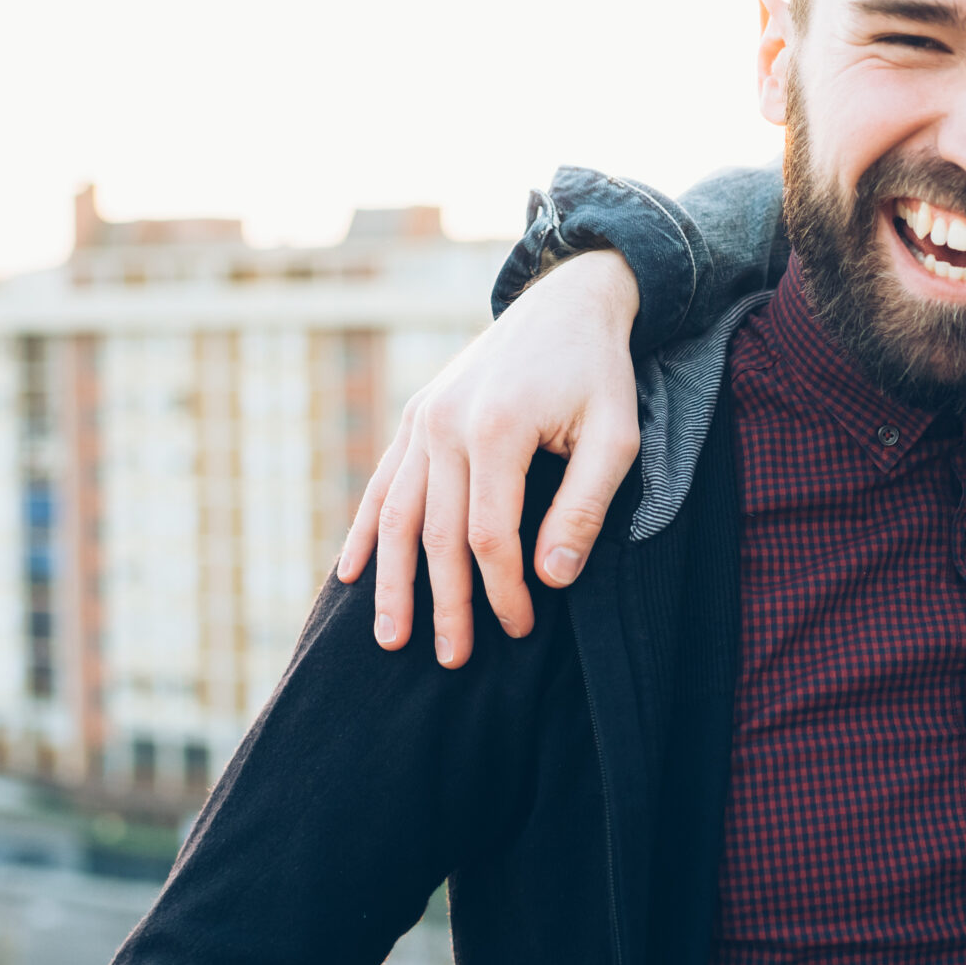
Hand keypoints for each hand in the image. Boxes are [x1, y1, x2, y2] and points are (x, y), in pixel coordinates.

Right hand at [337, 251, 645, 665]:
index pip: (489, 535)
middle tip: (451, 662)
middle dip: (444, 604)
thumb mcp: (615, 435)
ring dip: (391, 581)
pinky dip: (365, 530)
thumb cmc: (598, 373)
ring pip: (396, 514)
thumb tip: (550, 577)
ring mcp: (423, 419)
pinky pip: (383, 482)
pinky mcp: (416, 416)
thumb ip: (584, 506)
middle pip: (435, 534)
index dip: (502, 590)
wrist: (565, 302)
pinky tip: (350, 573)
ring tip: (389, 638)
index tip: (522, 628)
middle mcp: (446, 424)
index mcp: (496, 429)